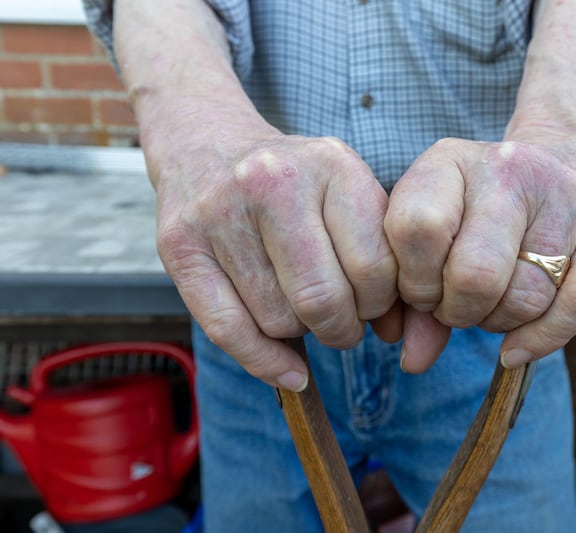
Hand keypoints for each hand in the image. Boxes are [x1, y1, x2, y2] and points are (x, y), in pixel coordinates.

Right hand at [148, 116, 397, 390]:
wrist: (209, 144)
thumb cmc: (295, 183)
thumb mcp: (348, 196)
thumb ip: (382, 257)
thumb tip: (395, 334)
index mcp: (331, 165)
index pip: (373, 268)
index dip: (381, 304)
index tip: (372, 304)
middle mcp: (274, 182)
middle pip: (322, 299)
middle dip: (342, 329)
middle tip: (341, 324)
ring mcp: (220, 212)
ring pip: (278, 320)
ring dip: (301, 333)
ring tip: (300, 306)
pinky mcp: (179, 245)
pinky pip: (228, 331)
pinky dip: (265, 363)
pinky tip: (288, 369)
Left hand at [384, 137, 575, 372]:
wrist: (556, 161)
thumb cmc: (475, 211)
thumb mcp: (432, 233)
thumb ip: (411, 295)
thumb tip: (415, 361)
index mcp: (450, 161)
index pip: (417, 230)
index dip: (414, 282)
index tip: (422, 291)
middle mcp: (508, 168)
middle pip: (475, 274)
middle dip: (458, 312)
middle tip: (457, 307)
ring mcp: (565, 192)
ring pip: (526, 297)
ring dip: (499, 322)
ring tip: (492, 305)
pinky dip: (544, 338)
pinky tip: (518, 345)